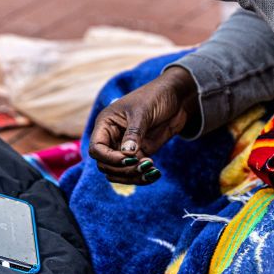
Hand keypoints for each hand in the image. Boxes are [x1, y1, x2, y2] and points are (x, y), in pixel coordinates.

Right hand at [88, 66, 199, 184]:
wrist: (176, 97)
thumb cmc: (155, 96)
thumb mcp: (143, 112)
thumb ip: (134, 133)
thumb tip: (126, 154)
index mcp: (106, 124)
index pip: (97, 148)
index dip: (109, 158)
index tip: (128, 159)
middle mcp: (112, 137)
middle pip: (106, 165)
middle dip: (123, 169)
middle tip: (144, 164)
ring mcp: (125, 147)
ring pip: (119, 172)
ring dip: (132, 176)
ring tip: (151, 169)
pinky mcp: (140, 153)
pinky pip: (134, 171)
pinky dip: (143, 176)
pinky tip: (156, 173)